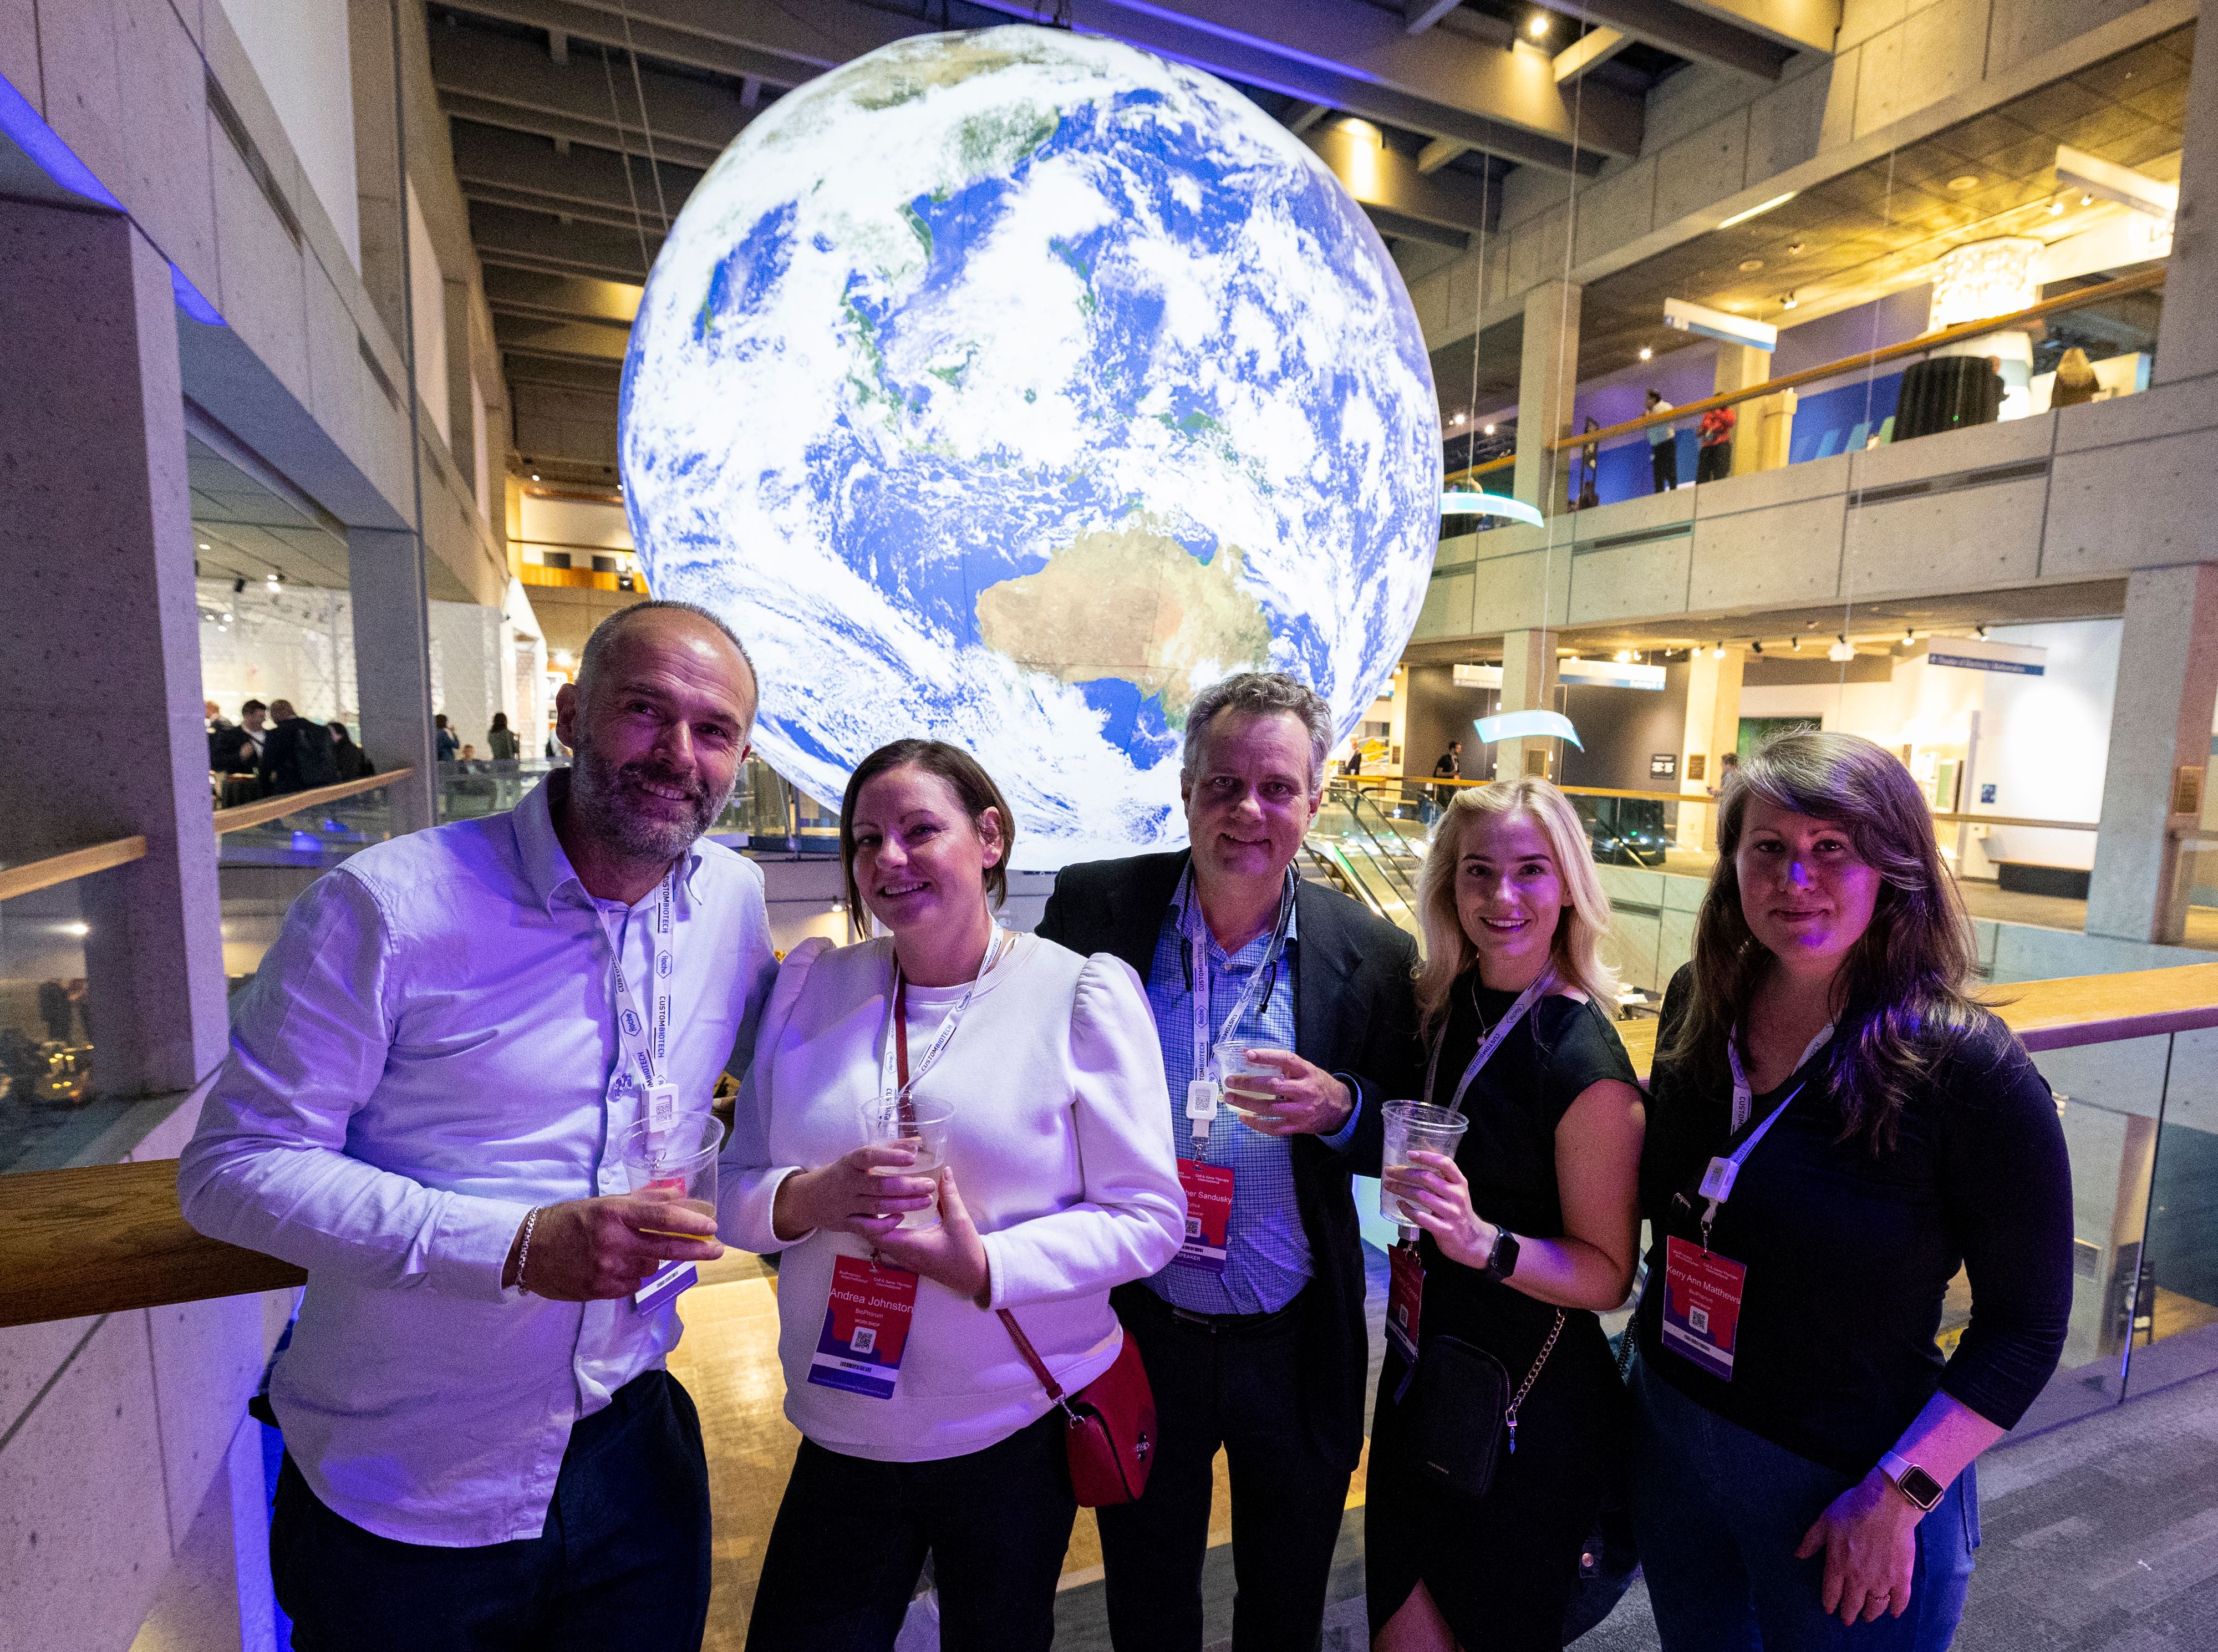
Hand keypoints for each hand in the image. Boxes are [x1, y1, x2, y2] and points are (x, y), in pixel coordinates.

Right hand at [504, 1195, 722, 1300]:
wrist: (526, 1250)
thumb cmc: (568, 1220)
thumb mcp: (603, 1202)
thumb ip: (643, 1201)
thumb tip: (680, 1195)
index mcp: (613, 1213)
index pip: (661, 1217)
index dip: (690, 1222)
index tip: (711, 1226)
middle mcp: (612, 1242)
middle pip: (665, 1248)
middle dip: (696, 1249)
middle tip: (717, 1249)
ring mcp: (606, 1269)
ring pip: (648, 1268)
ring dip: (649, 1260)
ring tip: (627, 1251)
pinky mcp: (599, 1290)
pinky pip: (632, 1284)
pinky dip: (632, 1276)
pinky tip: (615, 1266)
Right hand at [771, 1145, 937, 1242]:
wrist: (808, 1199)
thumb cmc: (841, 1174)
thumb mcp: (857, 1159)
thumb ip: (888, 1148)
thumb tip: (918, 1141)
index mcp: (849, 1162)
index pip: (868, 1156)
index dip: (890, 1156)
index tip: (912, 1157)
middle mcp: (846, 1183)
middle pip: (879, 1185)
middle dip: (907, 1186)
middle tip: (929, 1185)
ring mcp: (845, 1205)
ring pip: (877, 1206)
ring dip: (904, 1204)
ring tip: (926, 1200)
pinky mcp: (845, 1224)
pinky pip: (866, 1227)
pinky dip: (884, 1224)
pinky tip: (901, 1219)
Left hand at [870, 1167, 991, 1303]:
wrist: (976, 1277)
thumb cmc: (967, 1252)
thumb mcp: (959, 1220)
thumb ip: (949, 1195)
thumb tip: (944, 1171)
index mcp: (912, 1246)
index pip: (878, 1233)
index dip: (872, 1215)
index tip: (878, 1196)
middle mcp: (904, 1255)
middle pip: (873, 1237)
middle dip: (869, 1217)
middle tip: (873, 1194)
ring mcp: (906, 1260)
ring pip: (880, 1242)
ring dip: (876, 1225)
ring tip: (879, 1202)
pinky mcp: (910, 1261)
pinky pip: (889, 1246)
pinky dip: (885, 1231)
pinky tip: (892, 1217)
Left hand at [1229, 1049, 1353, 1136]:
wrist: (1339, 1108)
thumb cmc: (1317, 1084)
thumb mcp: (1306, 1069)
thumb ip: (1283, 1064)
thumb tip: (1248, 1055)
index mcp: (1307, 1072)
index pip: (1286, 1060)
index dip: (1266, 1056)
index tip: (1247, 1054)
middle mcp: (1305, 1091)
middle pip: (1273, 1086)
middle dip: (1248, 1083)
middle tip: (1230, 1081)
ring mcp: (1302, 1111)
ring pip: (1269, 1108)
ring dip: (1246, 1103)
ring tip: (1230, 1097)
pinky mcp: (1298, 1126)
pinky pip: (1274, 1127)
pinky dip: (1256, 1124)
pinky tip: (1243, 1117)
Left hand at [1381, 1150, 1497, 1270]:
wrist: (1473, 1240)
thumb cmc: (1459, 1211)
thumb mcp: (1456, 1191)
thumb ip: (1441, 1177)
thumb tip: (1420, 1155)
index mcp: (1460, 1183)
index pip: (1445, 1163)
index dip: (1426, 1156)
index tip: (1409, 1154)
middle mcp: (1457, 1196)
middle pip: (1427, 1178)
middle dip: (1404, 1173)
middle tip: (1389, 1171)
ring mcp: (1451, 1213)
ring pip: (1421, 1196)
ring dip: (1401, 1189)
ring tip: (1389, 1185)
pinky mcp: (1444, 1229)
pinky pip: (1421, 1217)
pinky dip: (1407, 1209)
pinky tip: (1400, 1204)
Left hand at [1795, 1470, 1920, 1624]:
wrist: (1887, 1504)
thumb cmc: (1853, 1509)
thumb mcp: (1825, 1521)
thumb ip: (1811, 1540)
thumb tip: (1798, 1555)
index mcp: (1838, 1564)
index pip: (1831, 1592)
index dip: (1830, 1603)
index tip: (1829, 1610)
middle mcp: (1859, 1577)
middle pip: (1853, 1603)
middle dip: (1849, 1614)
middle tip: (1848, 1619)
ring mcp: (1882, 1579)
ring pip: (1875, 1605)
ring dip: (1871, 1614)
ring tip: (1868, 1616)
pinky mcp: (1902, 1576)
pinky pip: (1900, 1599)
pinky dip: (1897, 1608)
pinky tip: (1894, 1613)